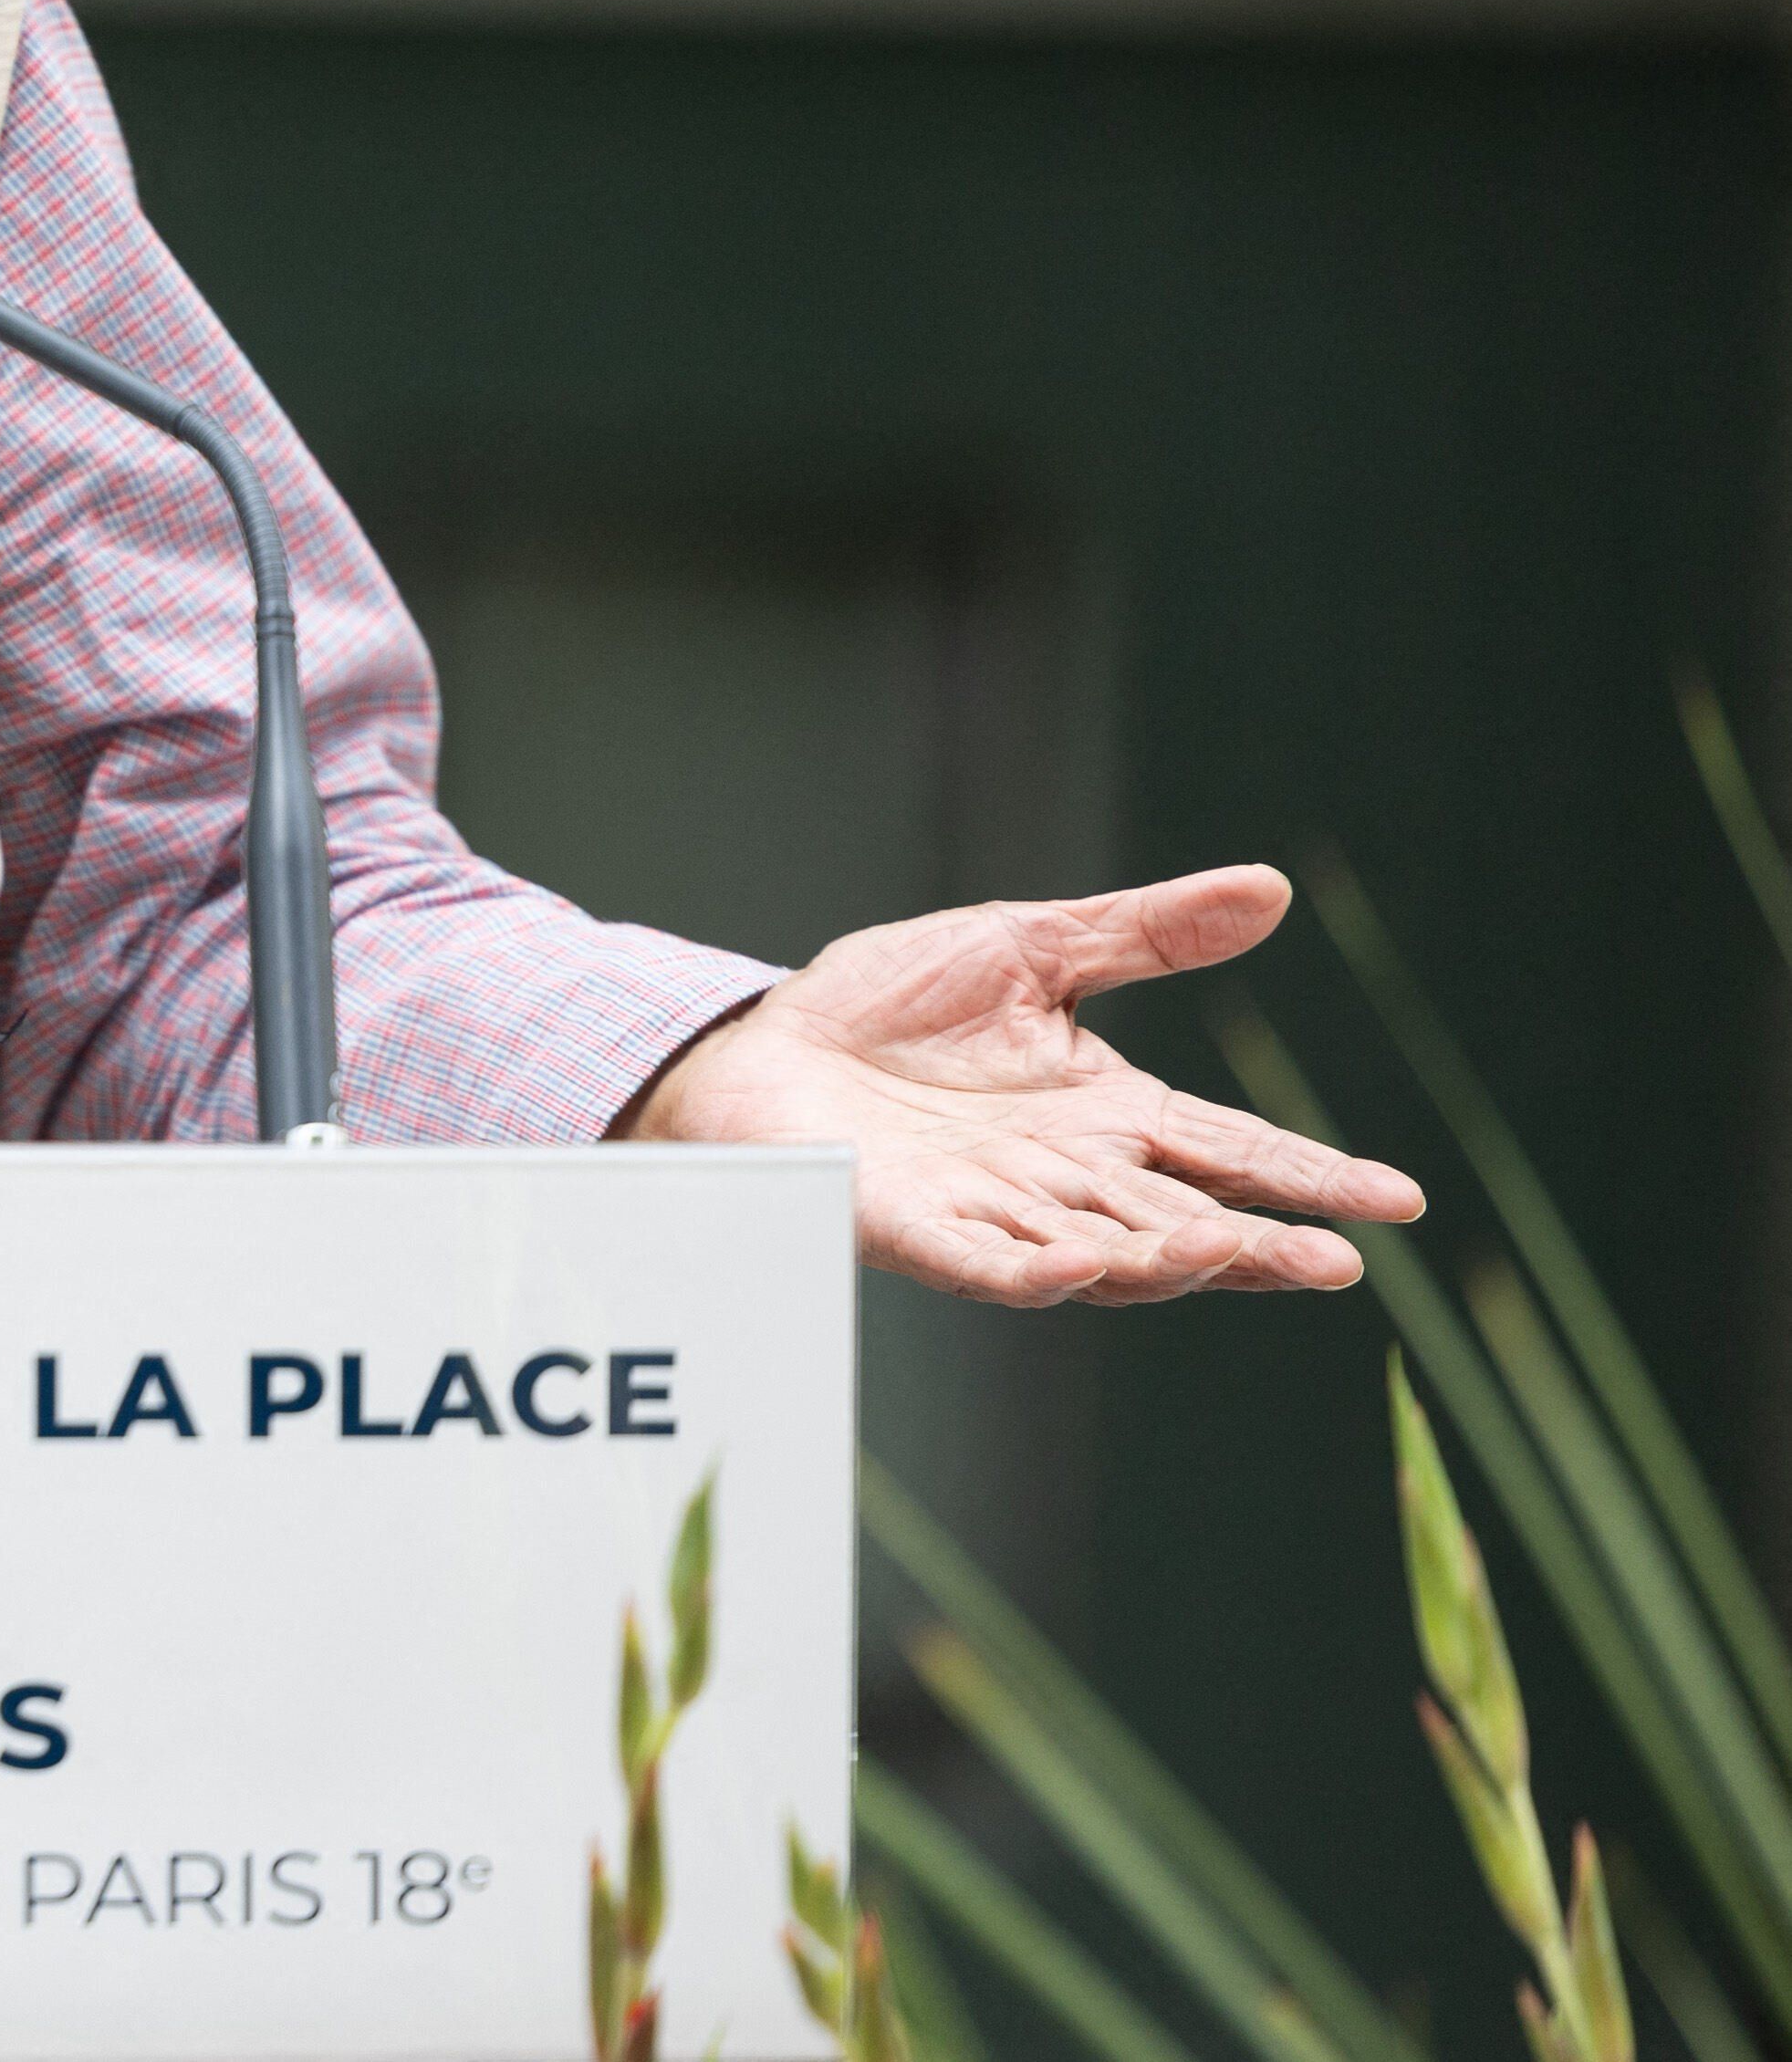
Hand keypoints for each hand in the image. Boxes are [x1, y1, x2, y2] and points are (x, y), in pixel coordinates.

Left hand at [618, 864, 1422, 1303]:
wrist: (762, 1042)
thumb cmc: (890, 1004)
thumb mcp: (1027, 949)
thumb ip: (1145, 934)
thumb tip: (1270, 889)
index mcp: (1105, 1117)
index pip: (1229, 1150)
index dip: (1310, 1176)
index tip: (1399, 1198)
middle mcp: (1064, 1179)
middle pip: (1183, 1221)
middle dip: (1259, 1245)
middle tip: (1338, 1263)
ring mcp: (993, 1212)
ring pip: (1100, 1253)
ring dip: (1166, 1258)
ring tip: (1233, 1249)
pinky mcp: (913, 1230)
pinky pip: (983, 1265)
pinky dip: (1031, 1271)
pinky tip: (1074, 1267)